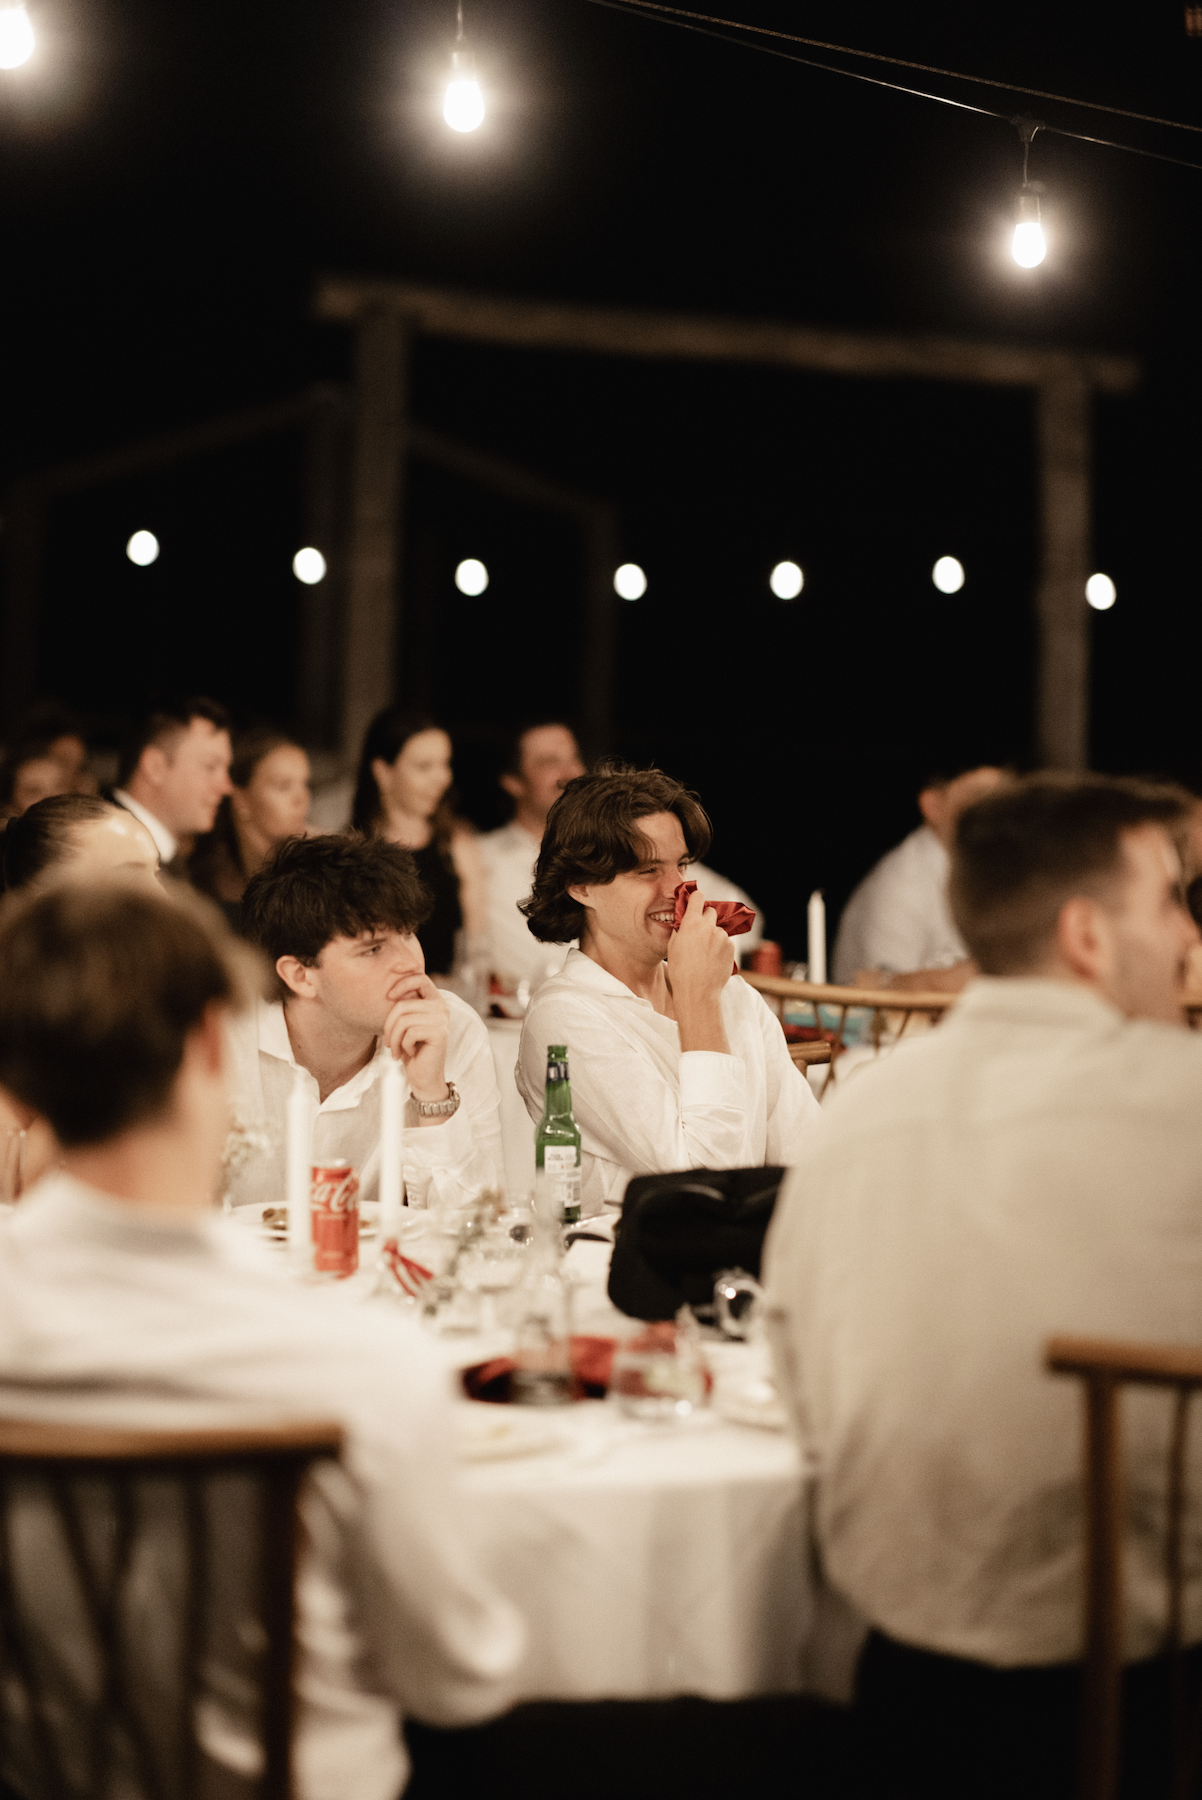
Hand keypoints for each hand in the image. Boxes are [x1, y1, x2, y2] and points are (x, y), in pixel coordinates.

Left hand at [382, 973, 450, 1103]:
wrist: (423, 1076)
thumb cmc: (411, 1049)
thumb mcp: (405, 1024)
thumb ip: (403, 1006)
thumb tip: (388, 988)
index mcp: (434, 1001)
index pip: (419, 978)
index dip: (402, 982)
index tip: (388, 995)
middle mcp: (441, 1007)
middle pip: (403, 1004)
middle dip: (389, 1025)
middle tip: (389, 1042)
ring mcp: (442, 1019)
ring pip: (404, 1019)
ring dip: (395, 1038)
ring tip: (397, 1049)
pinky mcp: (439, 1033)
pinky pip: (410, 1032)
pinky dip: (403, 1045)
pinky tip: (410, 1053)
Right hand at [667, 888, 732, 1054]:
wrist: (697, 991)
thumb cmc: (680, 970)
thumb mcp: (673, 946)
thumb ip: (680, 929)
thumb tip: (684, 922)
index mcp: (691, 923)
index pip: (698, 898)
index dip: (696, 898)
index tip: (696, 901)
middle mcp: (709, 926)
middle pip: (711, 911)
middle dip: (706, 918)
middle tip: (700, 932)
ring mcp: (722, 936)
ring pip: (718, 930)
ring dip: (713, 936)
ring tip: (705, 954)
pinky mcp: (731, 947)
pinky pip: (725, 942)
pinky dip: (720, 948)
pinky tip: (713, 960)